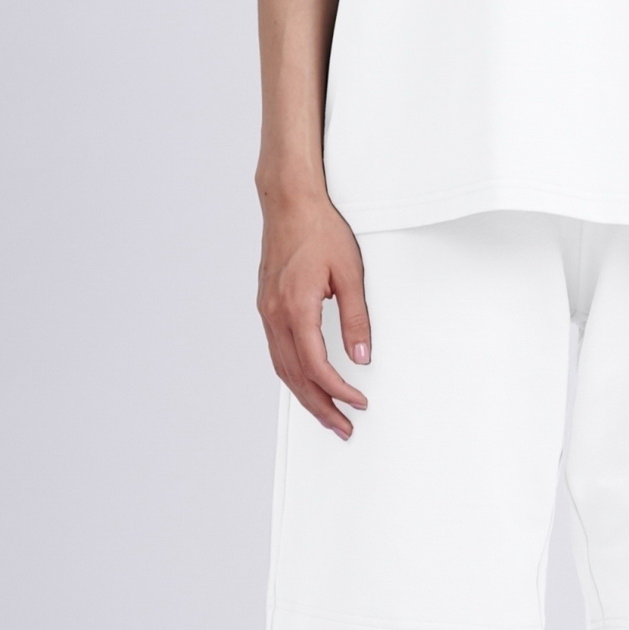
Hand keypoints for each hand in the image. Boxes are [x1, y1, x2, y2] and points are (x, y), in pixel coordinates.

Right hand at [256, 191, 372, 439]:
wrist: (289, 202)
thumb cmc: (320, 229)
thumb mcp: (350, 272)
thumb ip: (356, 318)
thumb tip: (362, 356)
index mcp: (296, 308)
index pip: (316, 366)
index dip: (338, 391)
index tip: (358, 402)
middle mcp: (275, 314)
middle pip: (295, 377)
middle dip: (320, 406)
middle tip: (342, 427)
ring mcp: (266, 311)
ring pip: (282, 367)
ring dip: (304, 395)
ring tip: (327, 413)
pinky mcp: (266, 305)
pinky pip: (276, 351)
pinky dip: (292, 373)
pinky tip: (306, 381)